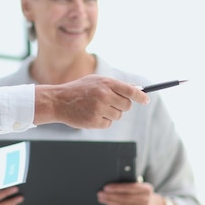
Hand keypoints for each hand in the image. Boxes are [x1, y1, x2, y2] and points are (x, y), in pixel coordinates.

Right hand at [34, 75, 149, 128]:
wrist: (58, 101)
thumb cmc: (78, 89)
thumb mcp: (95, 81)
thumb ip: (114, 85)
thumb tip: (136, 89)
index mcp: (105, 83)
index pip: (130, 91)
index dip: (141, 97)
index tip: (146, 100)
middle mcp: (104, 95)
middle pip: (126, 105)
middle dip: (122, 106)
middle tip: (110, 103)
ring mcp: (99, 109)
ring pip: (118, 116)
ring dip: (111, 114)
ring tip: (96, 108)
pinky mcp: (94, 121)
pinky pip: (108, 124)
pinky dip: (102, 121)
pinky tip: (91, 114)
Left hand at [96, 181, 162, 204]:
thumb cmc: (143, 194)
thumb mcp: (141, 187)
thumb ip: (131, 183)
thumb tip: (113, 181)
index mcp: (146, 188)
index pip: (129, 187)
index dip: (116, 187)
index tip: (106, 187)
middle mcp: (145, 199)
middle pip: (124, 197)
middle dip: (110, 195)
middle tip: (100, 193)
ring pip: (122, 204)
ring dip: (109, 201)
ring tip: (101, 198)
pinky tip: (108, 203)